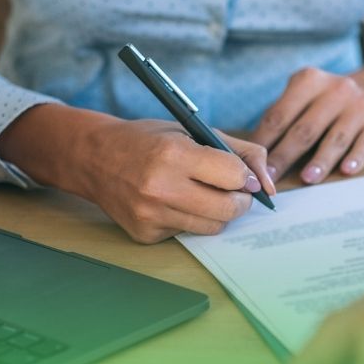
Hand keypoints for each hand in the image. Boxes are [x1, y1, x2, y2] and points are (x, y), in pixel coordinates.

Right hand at [0, 106, 274, 242]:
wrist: (94, 158)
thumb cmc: (148, 140)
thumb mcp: (192, 130)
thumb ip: (238, 151)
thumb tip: (269, 182)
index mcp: (174, 153)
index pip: (233, 176)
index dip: (246, 178)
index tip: (244, 177)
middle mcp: (161, 186)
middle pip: (228, 209)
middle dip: (240, 201)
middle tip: (234, 192)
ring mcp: (151, 214)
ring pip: (212, 227)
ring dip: (218, 213)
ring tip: (204, 194)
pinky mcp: (145, 233)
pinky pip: (187, 233)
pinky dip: (190, 220)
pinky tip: (175, 203)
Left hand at [251, 67, 363, 183]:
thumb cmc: (326, 104)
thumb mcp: (303, 98)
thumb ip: (282, 119)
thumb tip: (254, 155)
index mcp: (309, 81)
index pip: (280, 115)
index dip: (265, 142)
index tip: (254, 165)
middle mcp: (336, 89)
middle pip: (305, 128)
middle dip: (285, 155)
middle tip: (272, 178)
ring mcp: (360, 104)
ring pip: (336, 137)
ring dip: (321, 160)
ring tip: (308, 179)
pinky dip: (357, 157)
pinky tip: (346, 171)